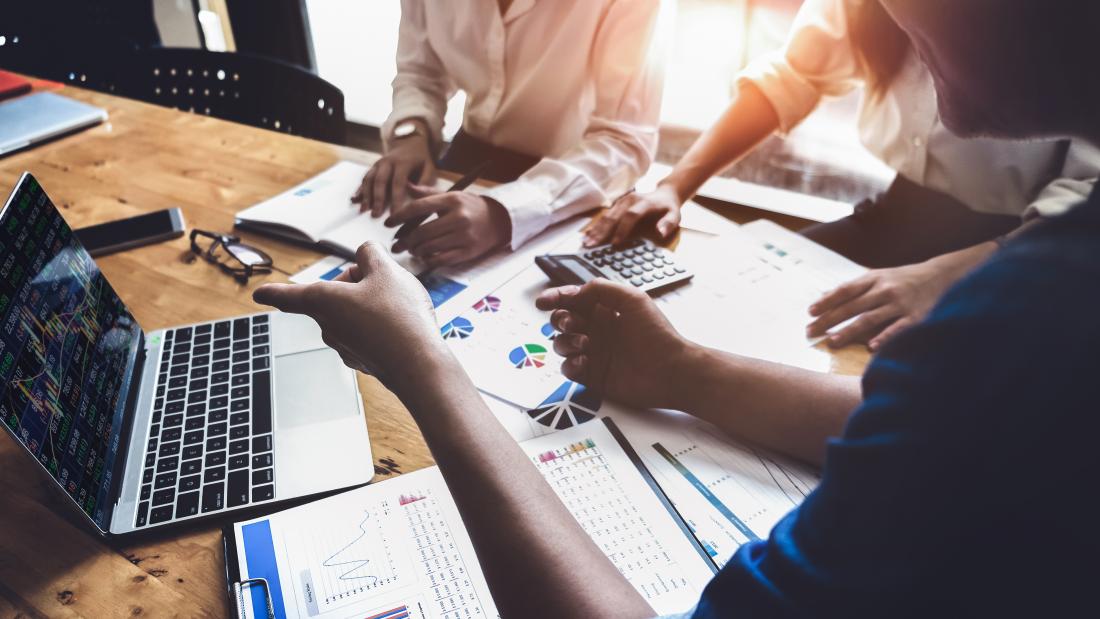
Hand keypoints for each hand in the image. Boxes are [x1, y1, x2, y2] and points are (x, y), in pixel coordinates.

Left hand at [253, 243, 446, 394]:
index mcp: (323, 301)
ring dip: (370, 304)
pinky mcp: (364, 360)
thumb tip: (365, 254)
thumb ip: (371, 254)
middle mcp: (328, 326)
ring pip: (352, 314)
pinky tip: (403, 325)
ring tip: (399, 305)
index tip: (259, 294)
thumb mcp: (386, 270)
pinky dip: (381, 326)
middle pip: (333, 296)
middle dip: (356, 283)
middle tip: (383, 281)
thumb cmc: (398, 316)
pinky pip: (367, 334)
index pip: (290, 296)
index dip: (274, 292)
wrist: (420, 364)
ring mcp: (345, 347)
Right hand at [353, 131, 436, 216]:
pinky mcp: (373, 167)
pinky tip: (354, 200)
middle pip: (380, 181)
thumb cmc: (421, 160)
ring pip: (369, 179)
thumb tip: (415, 194)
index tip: (394, 214)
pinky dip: (359, 189)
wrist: (410, 143)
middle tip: (375, 215)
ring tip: (363, 210)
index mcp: (403, 162)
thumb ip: (424, 181)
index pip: (398, 183)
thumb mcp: (429, 167)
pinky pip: (365, 178)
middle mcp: (388, 162)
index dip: (395, 199)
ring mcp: (378, 164)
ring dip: (365, 195)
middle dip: (377, 199)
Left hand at [385, 186, 511, 266]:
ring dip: (416, 250)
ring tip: (412, 249)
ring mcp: (464, 236)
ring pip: (429, 247)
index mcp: (451, 200)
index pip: (418, 208)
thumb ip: (428, 193)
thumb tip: (406, 185)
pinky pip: (441, 259)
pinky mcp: (468, 251)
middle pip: (421, 232)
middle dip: (406, 240)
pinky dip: (429, 260)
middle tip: (398, 244)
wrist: (499, 220)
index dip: (399, 216)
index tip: (388, 224)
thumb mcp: (451, 195)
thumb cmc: (470, 207)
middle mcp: (458, 217)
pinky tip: (426, 257)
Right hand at [535, 280, 694, 409]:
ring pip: (561, 344)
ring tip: (586, 344)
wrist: (670, 371)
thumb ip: (600, 288)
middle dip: (560, 320)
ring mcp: (594, 353)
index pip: (572, 300)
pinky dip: (570, 364)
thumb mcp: (631, 298)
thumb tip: (575, 292)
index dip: (555, 298)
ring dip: (566, 342)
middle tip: (573, 324)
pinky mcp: (593, 376)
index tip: (543, 301)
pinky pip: (568, 368)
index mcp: (605, 310)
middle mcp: (597, 330)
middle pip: (562, 322)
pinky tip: (584, 361)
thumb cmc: (656, 334)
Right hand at [583, 184, 681, 246]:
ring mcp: (622, 201)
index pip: (631, 216)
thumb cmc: (668, 208)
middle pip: (614, 216)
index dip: (622, 229)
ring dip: (596, 230)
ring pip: (606, 216)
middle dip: (602, 232)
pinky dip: (596, 226)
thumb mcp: (675, 215)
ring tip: (586, 243)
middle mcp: (630, 200)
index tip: (615, 243)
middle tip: (592, 246)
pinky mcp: (617, 204)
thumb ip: (669, 223)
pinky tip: (587, 235)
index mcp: (644, 203)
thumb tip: (660, 232)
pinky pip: (604, 215)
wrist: (664, 194)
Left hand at [806, 260, 962, 350]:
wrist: (943, 275)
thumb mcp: (879, 277)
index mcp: (873, 278)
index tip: (810, 313)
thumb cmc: (904, 279)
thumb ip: (854, 288)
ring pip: (870, 318)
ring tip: (833, 341)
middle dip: (829, 320)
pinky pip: (897, 329)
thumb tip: (824, 296)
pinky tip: (870, 347)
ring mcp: (900, 303)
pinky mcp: (916, 316)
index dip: (826, 302)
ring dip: (849, 331)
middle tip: (810, 332)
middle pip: (852, 306)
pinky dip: (884, 337)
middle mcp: (885, 289)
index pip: (844, 290)